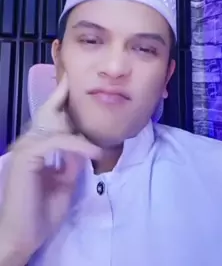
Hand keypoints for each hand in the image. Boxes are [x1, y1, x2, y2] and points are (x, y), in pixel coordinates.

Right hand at [0, 74, 100, 259]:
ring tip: (100, 136)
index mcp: (36, 148)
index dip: (61, 101)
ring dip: (81, 130)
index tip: (74, 85)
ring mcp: (26, 147)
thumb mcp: (65, 182)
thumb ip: (72, 161)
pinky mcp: (28, 156)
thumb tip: (84, 145)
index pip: (49, 120)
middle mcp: (28, 142)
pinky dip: (79, 145)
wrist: (23, 238)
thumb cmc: (41, 213)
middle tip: (76, 80)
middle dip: (62, 95)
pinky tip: (94, 152)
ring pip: (57, 126)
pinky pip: (60, 142)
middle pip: (48, 112)